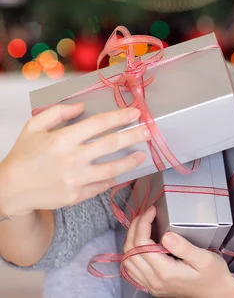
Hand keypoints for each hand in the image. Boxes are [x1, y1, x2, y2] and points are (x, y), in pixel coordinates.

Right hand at [0, 102, 148, 217]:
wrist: (11, 190)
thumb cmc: (24, 155)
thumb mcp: (34, 127)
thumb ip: (58, 112)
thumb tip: (82, 107)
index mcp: (62, 139)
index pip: (99, 124)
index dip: (120, 117)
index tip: (136, 113)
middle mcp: (72, 159)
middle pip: (111, 144)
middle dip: (134, 136)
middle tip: (150, 131)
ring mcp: (76, 179)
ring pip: (112, 168)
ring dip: (131, 161)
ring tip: (142, 154)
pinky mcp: (77, 196)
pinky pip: (101, 185)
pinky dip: (111, 178)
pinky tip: (117, 172)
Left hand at [123, 206, 233, 297]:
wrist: (216, 293)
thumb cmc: (214, 275)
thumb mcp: (204, 258)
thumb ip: (184, 247)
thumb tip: (166, 235)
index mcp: (166, 272)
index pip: (141, 244)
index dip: (143, 223)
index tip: (152, 211)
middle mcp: (154, 280)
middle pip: (130, 251)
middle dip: (134, 228)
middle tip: (145, 214)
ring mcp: (151, 285)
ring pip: (128, 261)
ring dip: (131, 240)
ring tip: (142, 225)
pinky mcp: (152, 286)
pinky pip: (132, 270)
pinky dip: (132, 254)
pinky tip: (141, 244)